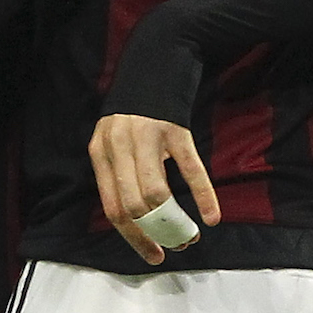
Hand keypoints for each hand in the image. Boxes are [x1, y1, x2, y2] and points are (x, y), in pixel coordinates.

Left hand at [88, 112, 221, 265]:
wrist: (156, 59)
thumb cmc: (136, 106)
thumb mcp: (114, 137)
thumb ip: (118, 170)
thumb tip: (135, 216)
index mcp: (101, 151)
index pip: (112, 207)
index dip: (133, 236)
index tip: (152, 253)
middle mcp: (120, 145)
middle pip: (132, 205)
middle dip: (154, 233)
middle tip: (174, 246)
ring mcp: (148, 136)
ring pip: (155, 193)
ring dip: (174, 221)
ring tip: (190, 234)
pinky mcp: (176, 129)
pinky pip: (190, 169)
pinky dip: (202, 195)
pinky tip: (211, 216)